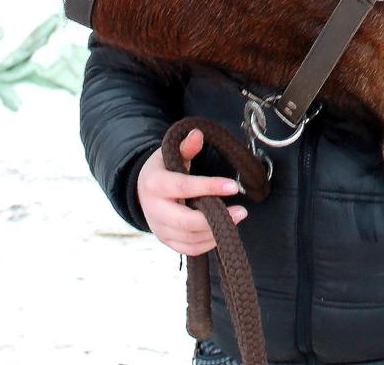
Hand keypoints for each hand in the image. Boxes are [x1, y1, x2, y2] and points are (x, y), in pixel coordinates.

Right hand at [136, 127, 247, 255]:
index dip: (209, 187)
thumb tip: (198, 134)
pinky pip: (189, 249)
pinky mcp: (166, 241)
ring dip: (215, 232)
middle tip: (242, 211)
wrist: (141, 190)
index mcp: (155, 184)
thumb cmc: (162, 170)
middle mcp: (154, 209)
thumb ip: (186, 147)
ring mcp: (159, 228)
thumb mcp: (170, 154)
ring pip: (190, 238)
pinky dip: (208, 243)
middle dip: (215, 219)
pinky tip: (222, 230)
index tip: (233, 186)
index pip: (183, 187)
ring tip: (236, 218)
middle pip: (185, 222)